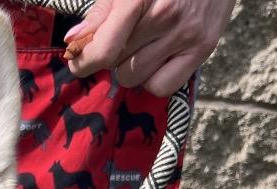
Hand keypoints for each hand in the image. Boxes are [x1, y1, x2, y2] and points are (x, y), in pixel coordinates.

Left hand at [64, 0, 236, 96]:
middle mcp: (165, 16)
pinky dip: (154, 79)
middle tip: (128, 37)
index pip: (103, 51)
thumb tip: (73, 41)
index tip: (79, 60)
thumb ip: (100, 13)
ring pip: (134, 79)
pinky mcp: (204, 48)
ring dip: (132, 68)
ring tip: (145, 44)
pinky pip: (162, 87)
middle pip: (116, 66)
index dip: (84, 61)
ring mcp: (186, 34)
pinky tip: (159, 58)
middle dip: (113, 57)